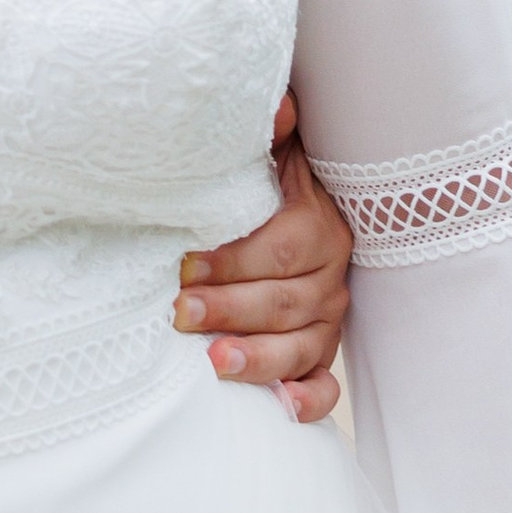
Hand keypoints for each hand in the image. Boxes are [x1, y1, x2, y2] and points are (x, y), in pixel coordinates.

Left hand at [173, 95, 352, 423]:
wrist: (303, 208)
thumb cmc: (269, 182)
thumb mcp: (273, 151)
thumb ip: (274, 131)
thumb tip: (279, 104)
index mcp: (319, 225)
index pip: (283, 248)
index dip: (235, 259)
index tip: (186, 266)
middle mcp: (331, 276)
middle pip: (286, 301)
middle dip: (231, 309)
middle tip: (181, 314)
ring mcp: (328, 319)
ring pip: (302, 346)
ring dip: (260, 358)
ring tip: (214, 363)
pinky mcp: (320, 353)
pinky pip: (325, 383)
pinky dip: (308, 400)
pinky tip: (281, 408)